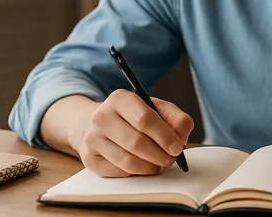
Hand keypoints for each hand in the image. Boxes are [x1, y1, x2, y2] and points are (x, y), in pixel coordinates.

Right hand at [70, 89, 193, 177]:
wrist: (98, 124)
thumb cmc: (133, 116)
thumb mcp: (155, 108)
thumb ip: (175, 118)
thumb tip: (182, 137)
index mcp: (119, 99)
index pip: (144, 119)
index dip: (165, 136)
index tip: (178, 147)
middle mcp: (101, 117)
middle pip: (137, 143)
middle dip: (160, 154)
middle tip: (172, 158)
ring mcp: (92, 139)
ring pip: (128, 161)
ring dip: (150, 166)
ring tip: (160, 163)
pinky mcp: (89, 159)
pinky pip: (119, 172)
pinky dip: (137, 172)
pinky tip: (143, 165)